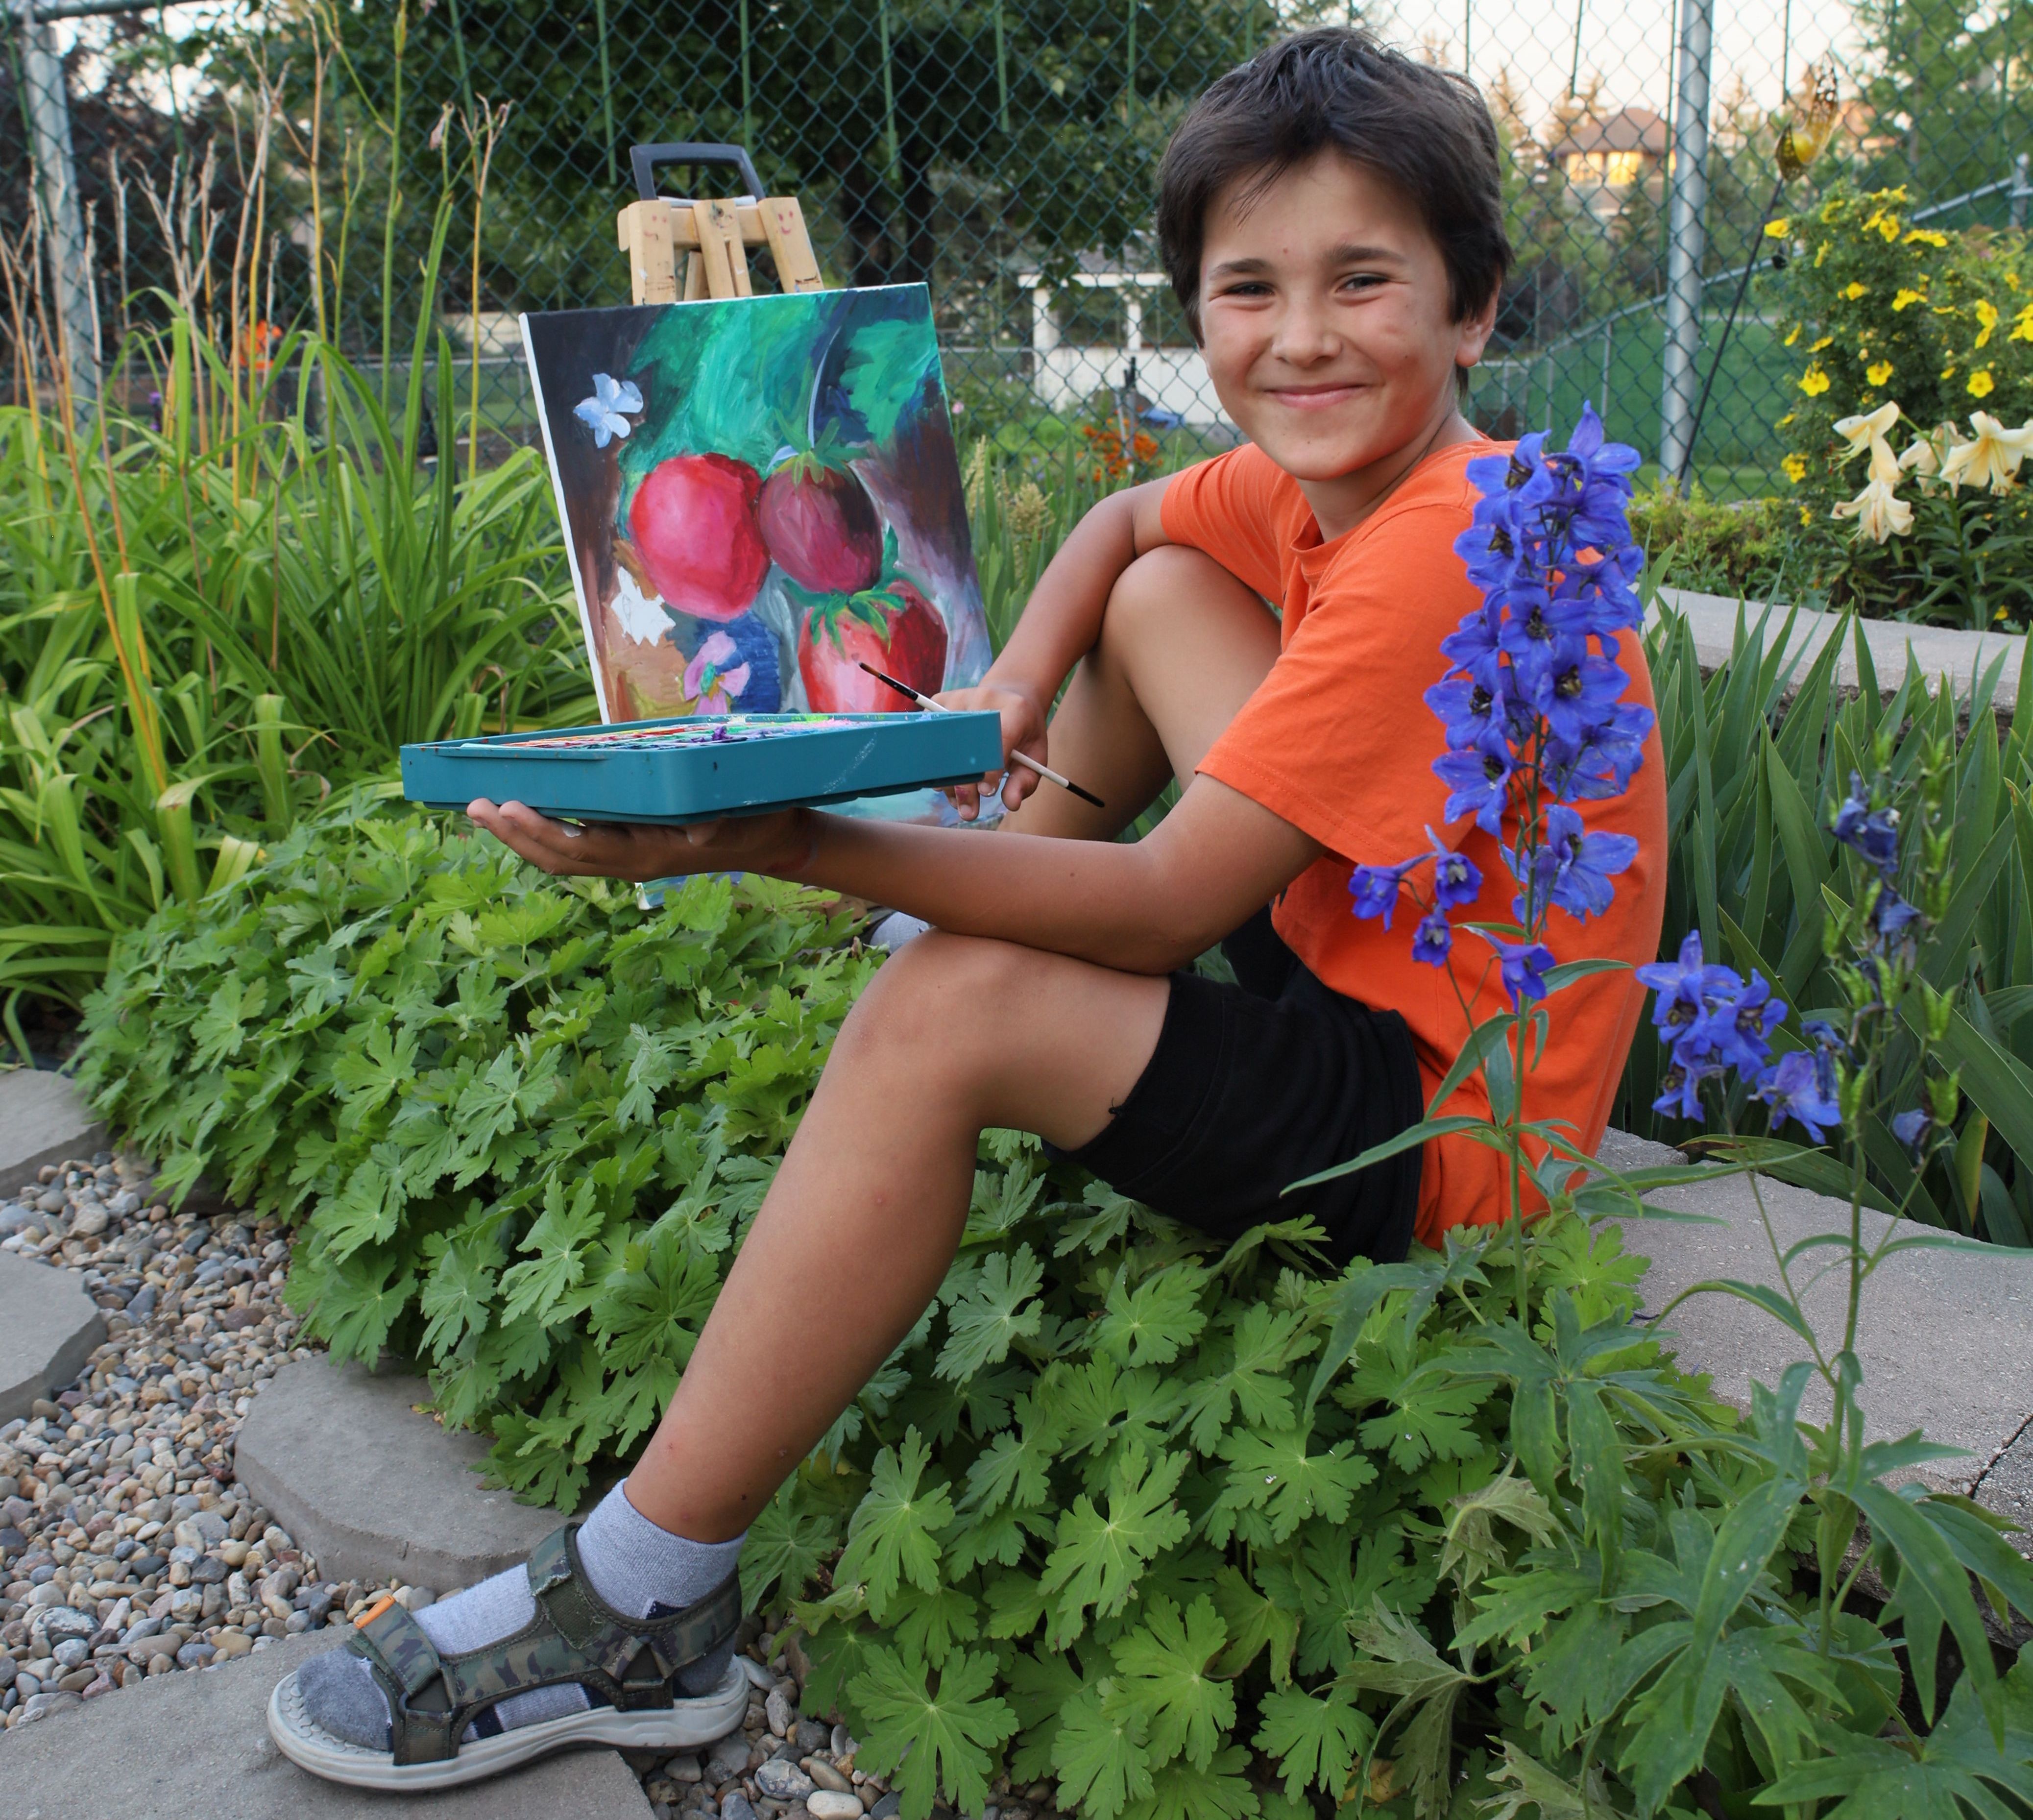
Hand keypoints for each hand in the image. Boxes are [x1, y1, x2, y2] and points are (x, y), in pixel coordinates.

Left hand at [466, 799, 814, 881]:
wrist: (770, 842)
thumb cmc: (755, 821)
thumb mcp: (741, 818)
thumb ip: (716, 825)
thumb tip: (696, 836)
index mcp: (648, 855)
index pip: (582, 848)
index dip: (541, 831)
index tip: (509, 806)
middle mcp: (629, 863)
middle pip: (557, 857)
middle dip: (513, 834)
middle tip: (473, 805)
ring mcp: (626, 860)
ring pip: (559, 857)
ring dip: (518, 837)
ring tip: (481, 810)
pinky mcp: (627, 851)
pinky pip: (574, 850)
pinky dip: (542, 834)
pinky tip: (522, 816)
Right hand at [935, 680, 1049, 820]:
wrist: (1010, 695)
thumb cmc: (1024, 732)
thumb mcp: (1035, 756)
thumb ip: (1025, 781)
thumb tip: (1012, 804)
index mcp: (1014, 709)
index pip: (999, 738)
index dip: (990, 768)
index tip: (986, 792)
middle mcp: (983, 698)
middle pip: (964, 745)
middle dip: (964, 785)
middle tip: (968, 812)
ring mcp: (957, 698)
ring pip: (942, 746)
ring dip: (949, 781)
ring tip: (960, 800)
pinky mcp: (938, 702)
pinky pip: (929, 739)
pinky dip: (938, 766)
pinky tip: (952, 777)